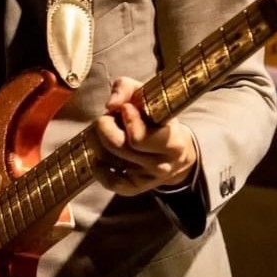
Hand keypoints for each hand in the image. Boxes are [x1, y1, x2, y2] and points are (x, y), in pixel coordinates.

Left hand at [95, 77, 199, 195]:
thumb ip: (127, 88)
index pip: (138, 137)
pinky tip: (101, 156)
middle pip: (117, 146)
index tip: (127, 108)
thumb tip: (110, 105)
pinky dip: (99, 167)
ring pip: (107, 159)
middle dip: (105, 126)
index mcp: (172, 143)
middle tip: (108, 118)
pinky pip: (108, 181)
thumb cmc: (158, 117)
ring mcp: (147, 179)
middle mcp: (162, 165)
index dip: (126, 117)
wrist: (177, 149)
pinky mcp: (135, 188)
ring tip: (108, 132)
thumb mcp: (149, 95)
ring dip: (99, 141)